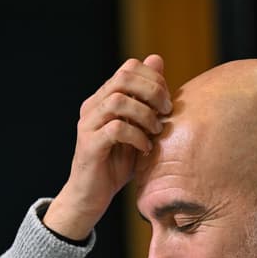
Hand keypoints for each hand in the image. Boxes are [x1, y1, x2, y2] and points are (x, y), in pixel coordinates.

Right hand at [44, 54, 171, 239]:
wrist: (92, 196)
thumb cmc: (118, 164)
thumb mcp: (139, 129)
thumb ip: (147, 99)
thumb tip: (157, 61)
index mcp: (104, 98)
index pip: (129, 68)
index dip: (154, 79)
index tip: (168, 100)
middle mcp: (93, 106)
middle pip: (123, 78)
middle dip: (152, 91)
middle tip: (166, 111)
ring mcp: (88, 124)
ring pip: (118, 101)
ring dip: (145, 114)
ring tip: (156, 131)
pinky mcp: (89, 145)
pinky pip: (116, 129)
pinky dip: (137, 136)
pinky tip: (145, 148)